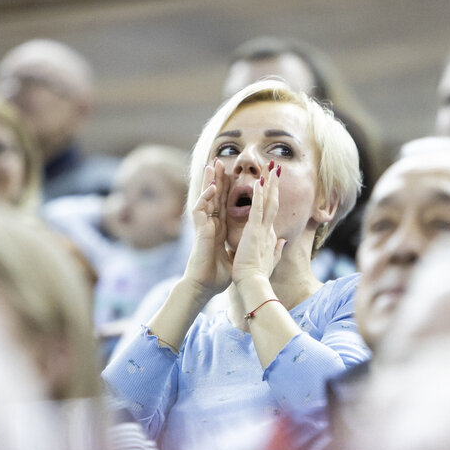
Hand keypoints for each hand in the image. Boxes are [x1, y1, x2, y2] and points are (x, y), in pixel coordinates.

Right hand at [183, 159, 232, 296]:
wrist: (204, 287)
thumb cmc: (216, 277)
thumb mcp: (233, 259)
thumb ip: (240, 249)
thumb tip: (249, 248)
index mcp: (219, 230)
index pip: (224, 205)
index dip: (227, 190)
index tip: (232, 176)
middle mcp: (211, 225)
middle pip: (214, 198)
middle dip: (217, 179)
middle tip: (220, 162)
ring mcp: (204, 227)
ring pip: (205, 199)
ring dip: (209, 182)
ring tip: (212, 165)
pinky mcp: (200, 231)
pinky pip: (200, 210)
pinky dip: (205, 198)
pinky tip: (211, 187)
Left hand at [232, 162, 286, 283]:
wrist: (253, 284)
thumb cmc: (257, 275)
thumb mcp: (269, 260)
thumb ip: (276, 249)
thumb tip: (283, 241)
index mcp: (269, 236)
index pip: (271, 212)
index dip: (273, 197)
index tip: (273, 184)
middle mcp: (268, 230)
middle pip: (273, 202)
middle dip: (274, 184)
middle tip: (276, 167)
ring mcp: (263, 230)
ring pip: (268, 202)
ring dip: (269, 184)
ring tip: (271, 167)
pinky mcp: (255, 232)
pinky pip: (258, 210)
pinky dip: (259, 196)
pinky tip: (259, 182)